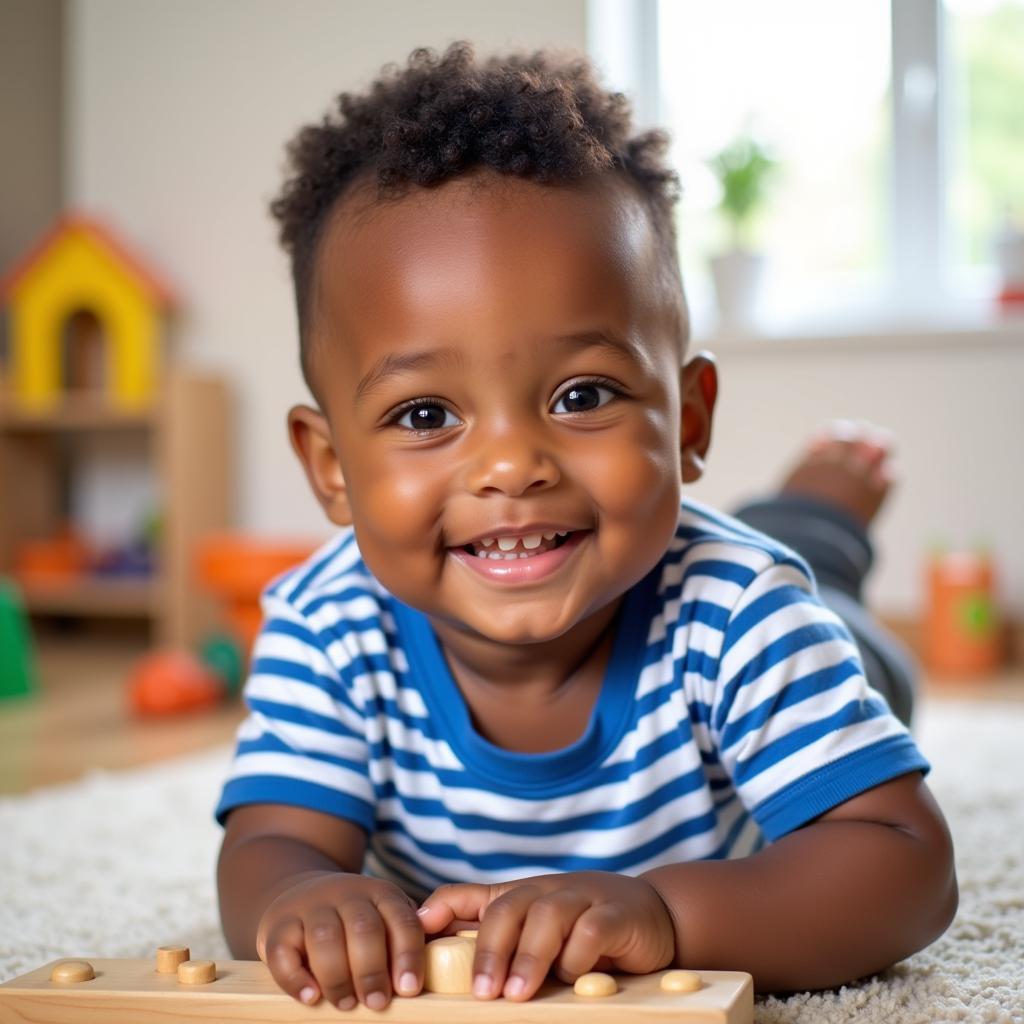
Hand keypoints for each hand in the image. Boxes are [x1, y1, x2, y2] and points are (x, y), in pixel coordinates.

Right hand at [256, 871, 424, 1009]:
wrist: (301, 893)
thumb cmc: (353, 921)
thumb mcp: (383, 919)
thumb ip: (400, 943)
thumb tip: (414, 985)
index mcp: (380, 893)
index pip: (402, 920)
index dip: (408, 955)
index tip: (409, 988)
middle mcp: (347, 894)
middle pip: (363, 927)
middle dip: (372, 970)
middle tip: (376, 1002)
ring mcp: (311, 906)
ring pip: (324, 937)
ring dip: (337, 976)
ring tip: (346, 1003)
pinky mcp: (279, 924)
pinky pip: (283, 950)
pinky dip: (295, 977)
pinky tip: (310, 996)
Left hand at [417, 871, 675, 1001]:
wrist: (654, 914)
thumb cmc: (585, 927)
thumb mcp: (537, 933)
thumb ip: (499, 941)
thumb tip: (440, 955)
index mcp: (520, 896)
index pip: (471, 894)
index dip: (442, 908)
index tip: (417, 929)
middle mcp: (546, 892)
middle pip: (507, 907)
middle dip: (489, 948)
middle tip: (481, 990)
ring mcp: (582, 897)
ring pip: (546, 916)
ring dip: (529, 956)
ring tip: (516, 994)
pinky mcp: (616, 913)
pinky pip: (591, 929)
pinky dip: (579, 954)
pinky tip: (575, 978)